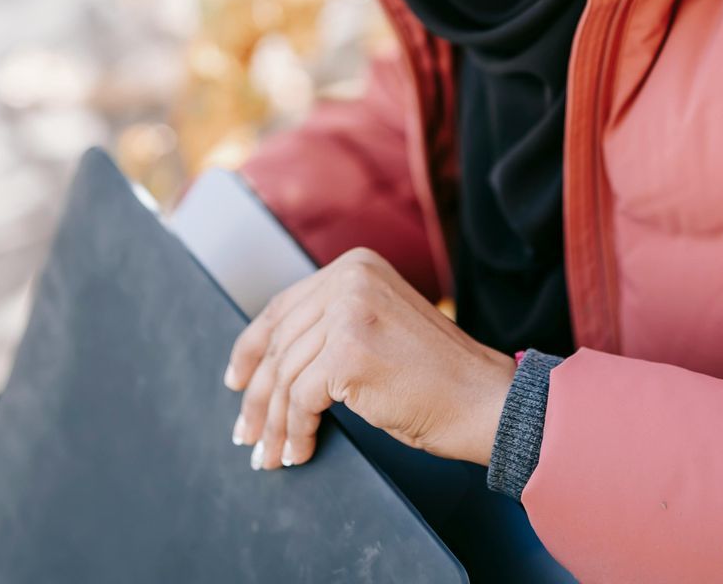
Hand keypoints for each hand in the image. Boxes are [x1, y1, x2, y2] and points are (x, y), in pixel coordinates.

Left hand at [222, 246, 517, 471]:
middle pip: (280, 343)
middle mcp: (349, 279)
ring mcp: (349, 312)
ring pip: (286, 376)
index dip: (251, 349)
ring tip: (272, 456)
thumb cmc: (437, 378)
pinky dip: (295, 432)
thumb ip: (334, 324)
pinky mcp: (349, 352)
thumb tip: (271, 360)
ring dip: (275, 424)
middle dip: (258, 397)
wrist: (486, 400)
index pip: (283, 308)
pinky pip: (301, 399)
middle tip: (247, 435)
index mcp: (356, 266)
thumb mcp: (380, 327)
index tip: (236, 381)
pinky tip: (300, 452)